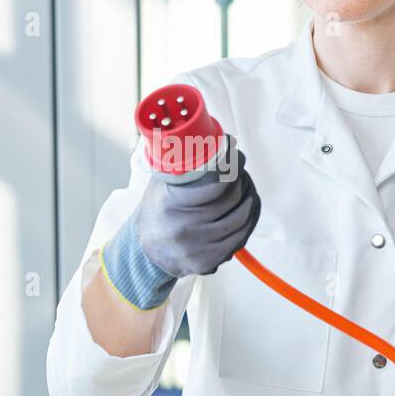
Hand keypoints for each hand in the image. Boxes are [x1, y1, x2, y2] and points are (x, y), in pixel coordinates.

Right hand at [100, 139, 260, 309]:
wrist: (144, 251)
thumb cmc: (156, 212)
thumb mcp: (160, 184)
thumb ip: (180, 164)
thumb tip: (202, 134)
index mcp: (172, 206)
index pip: (216, 185)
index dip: (232, 166)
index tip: (236, 154)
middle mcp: (185, 229)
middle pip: (231, 200)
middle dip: (242, 181)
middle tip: (242, 170)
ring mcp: (198, 248)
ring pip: (240, 220)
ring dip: (249, 200)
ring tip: (247, 188)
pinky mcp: (208, 261)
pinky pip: (239, 239)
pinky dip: (248, 222)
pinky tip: (246, 210)